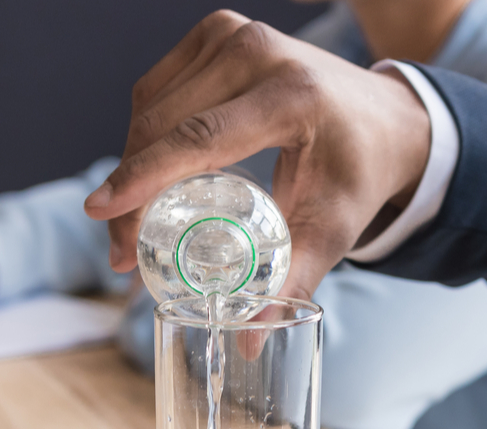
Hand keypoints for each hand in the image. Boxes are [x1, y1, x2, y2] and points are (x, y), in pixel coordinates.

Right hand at [83, 12, 432, 300]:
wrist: (385, 117)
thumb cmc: (358, 173)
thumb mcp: (335, 228)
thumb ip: (293, 280)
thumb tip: (246, 339)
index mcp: (293, 94)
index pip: (199, 136)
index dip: (143, 176)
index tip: (102, 211)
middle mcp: (259, 51)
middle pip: (165, 122)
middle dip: (131, 188)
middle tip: (120, 251)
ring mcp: (234, 32)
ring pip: (152, 103)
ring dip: (130, 162)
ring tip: (128, 224)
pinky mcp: (218, 32)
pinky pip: (159, 86)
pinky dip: (144, 133)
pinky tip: (146, 177)